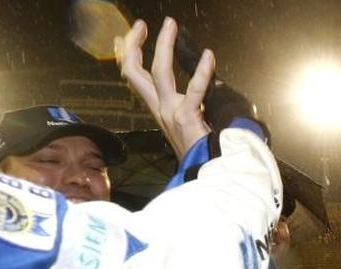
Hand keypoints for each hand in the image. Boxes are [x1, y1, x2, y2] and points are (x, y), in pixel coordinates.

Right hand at [115, 17, 212, 159]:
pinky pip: (194, 90)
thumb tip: (207, 82)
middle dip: (134, 46)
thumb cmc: (202, 149)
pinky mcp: (188, 118)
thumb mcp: (191, 122)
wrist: (207, 172)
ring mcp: (171, 113)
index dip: (132, 54)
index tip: (137, 34)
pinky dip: (202, 72)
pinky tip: (208, 56)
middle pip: (135, 73)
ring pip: (160, 73)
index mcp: (159, 109)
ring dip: (164, 46)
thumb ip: (193, 102)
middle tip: (142, 24)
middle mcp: (160, 109)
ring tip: (170, 25)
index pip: (136, 78)